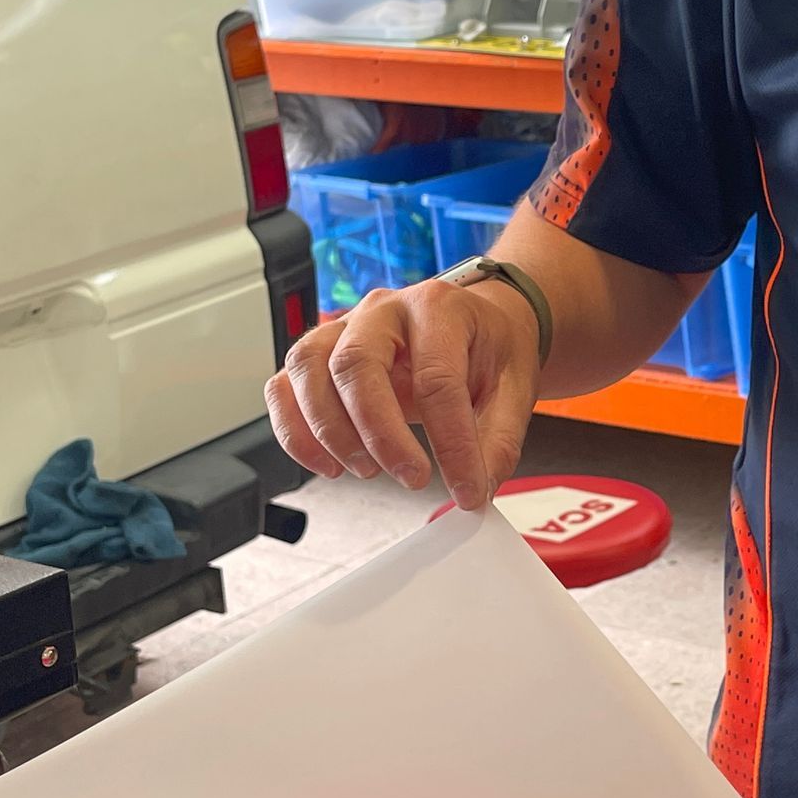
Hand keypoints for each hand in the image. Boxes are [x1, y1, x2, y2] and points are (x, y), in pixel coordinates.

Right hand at [265, 278, 539, 513]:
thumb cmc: (488, 347)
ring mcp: (342, 328)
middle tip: (411, 478)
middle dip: (379, 434)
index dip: (451, 443)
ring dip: (330, 432)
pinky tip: (327, 465)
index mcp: (439, 308)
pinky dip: (294, 432)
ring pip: (308, 370)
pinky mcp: (318, 354)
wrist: (473, 322)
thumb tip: (476, 489)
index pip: (436, 379)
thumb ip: (498, 439)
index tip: (466, 489)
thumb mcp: (514, 388)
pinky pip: (283, 386)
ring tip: (366, 470)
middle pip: (355, 364)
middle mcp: (383, 310)